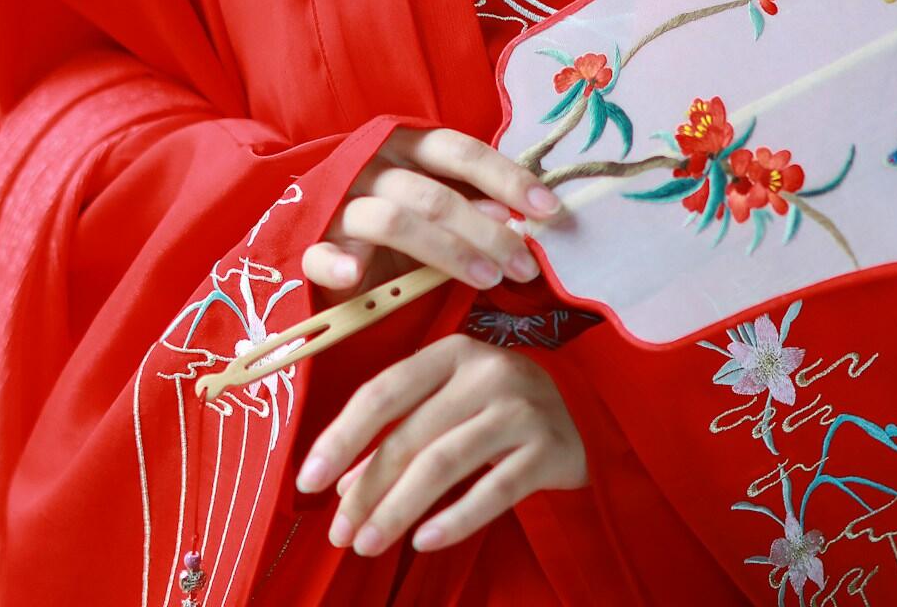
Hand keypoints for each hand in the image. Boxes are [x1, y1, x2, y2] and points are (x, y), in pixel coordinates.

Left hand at [294, 334, 586, 555]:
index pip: (383, 392)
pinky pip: (494, 490)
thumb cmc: (502, 412)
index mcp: (453, 352)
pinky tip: (424, 542)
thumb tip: (343, 487)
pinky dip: (455, 520)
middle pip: (410, 435)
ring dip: (398, 509)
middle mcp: (488, 371)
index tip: (307, 481)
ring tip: (367, 544)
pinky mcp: (550, 447)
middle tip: (339, 533)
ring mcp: (522, 407)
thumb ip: (401, 434)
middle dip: (366, 488)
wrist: (590, 419)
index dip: (341, 437)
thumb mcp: (451, 406)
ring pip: (444, 463)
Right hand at [302, 127, 560, 301]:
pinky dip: (337, 263)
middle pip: (435, 195)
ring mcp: (339, 203)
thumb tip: (516, 218)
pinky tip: (355, 277)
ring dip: (446, 252)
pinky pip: (320, 252)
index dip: (507, 178)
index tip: (549, 210)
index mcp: (407, 145)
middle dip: (488, 232)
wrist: (325, 238)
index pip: (462, 151)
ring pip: (393, 221)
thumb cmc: (399, 222)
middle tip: (525, 267)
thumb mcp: (439, 208)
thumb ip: (473, 207)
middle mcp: (373, 166)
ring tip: (487, 281)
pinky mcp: (310, 243)